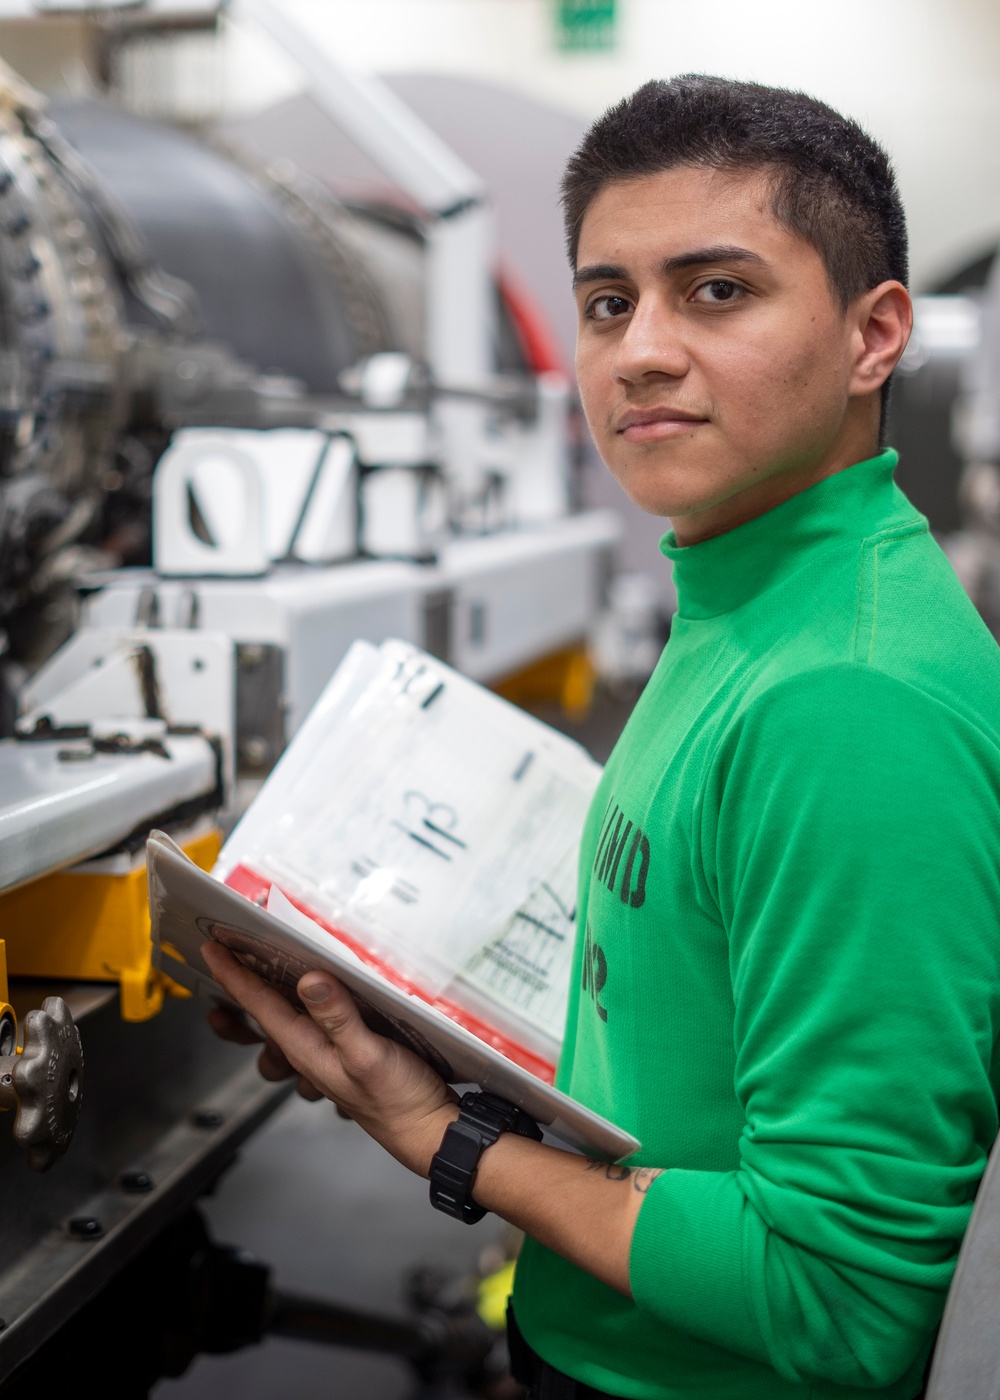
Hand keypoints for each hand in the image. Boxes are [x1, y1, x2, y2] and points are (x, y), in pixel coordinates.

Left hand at [201, 943, 458, 1175]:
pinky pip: (314, 1033)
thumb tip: (309, 980)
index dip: (234, 976)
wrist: (429, 1133)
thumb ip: (339, 1018)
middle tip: (223, 968)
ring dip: (273, 1007)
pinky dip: (307, 1015)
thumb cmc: (400, 1101)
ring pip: (286, 1031)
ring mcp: (329, 1059)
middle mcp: (311, 1054)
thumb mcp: (370, 1055)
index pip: (261, 1007)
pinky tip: (321, 1004)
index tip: (212, 950)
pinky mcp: (349, 1059)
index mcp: (307, 1050)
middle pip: (263, 1021)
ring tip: (269, 979)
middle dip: (238, 998)